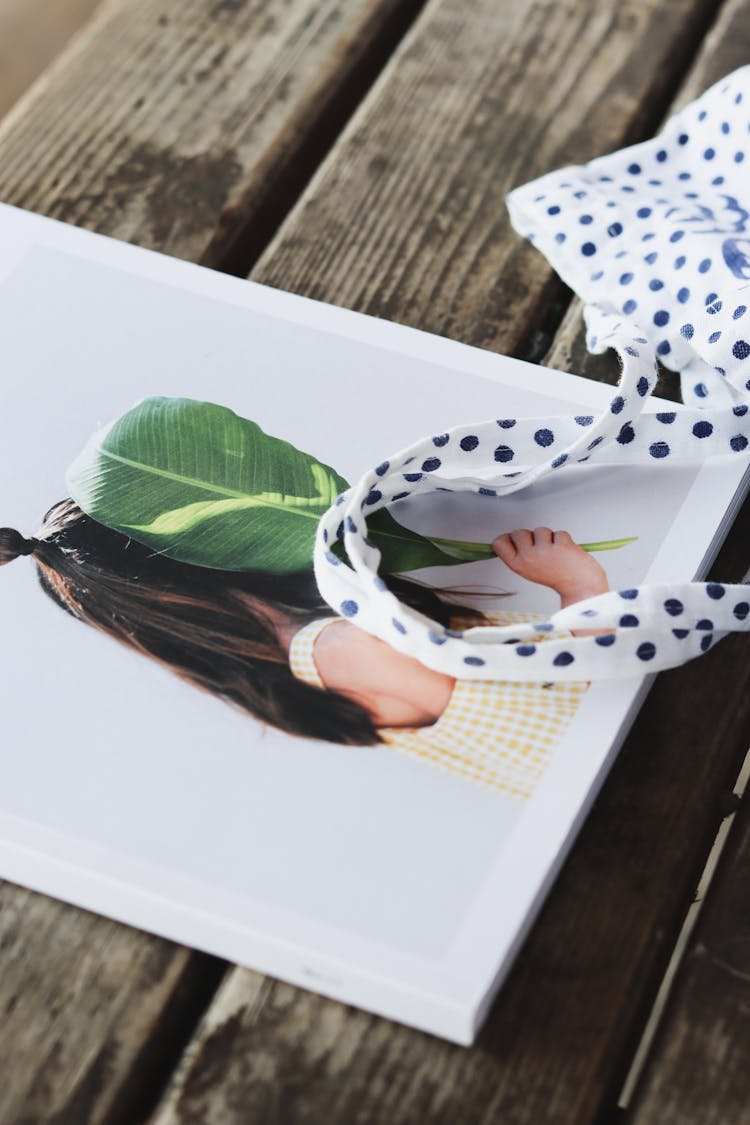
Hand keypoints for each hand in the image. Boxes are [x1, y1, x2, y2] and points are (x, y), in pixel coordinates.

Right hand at [492, 527, 608, 606]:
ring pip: (540, 530)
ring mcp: (545, 550)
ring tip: (556, 552)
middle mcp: (528, 557)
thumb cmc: (557, 577)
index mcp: (517, 565)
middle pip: (518, 532)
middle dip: (530, 536)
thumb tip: (509, 538)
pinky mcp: (561, 545)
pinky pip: (559, 533)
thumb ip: (519, 554)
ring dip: (550, 538)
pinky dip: (564, 540)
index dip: (508, 538)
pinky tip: (566, 552)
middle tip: (541, 549)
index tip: (517, 542)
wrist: (581, 587)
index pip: (499, 542)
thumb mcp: (529, 570)